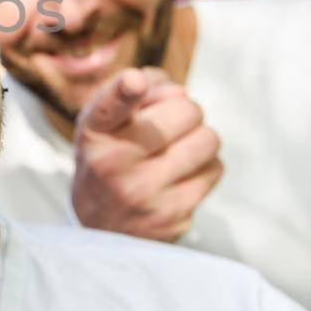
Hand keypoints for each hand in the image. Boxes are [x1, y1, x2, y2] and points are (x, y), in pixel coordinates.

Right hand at [69, 67, 221, 241]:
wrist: (102, 228)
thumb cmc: (110, 157)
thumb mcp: (108, 120)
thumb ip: (143, 90)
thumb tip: (180, 94)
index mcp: (95, 132)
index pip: (109, 107)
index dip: (124, 91)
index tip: (134, 81)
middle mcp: (113, 164)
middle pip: (187, 111)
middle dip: (185, 113)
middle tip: (169, 127)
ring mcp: (144, 193)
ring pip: (209, 139)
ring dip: (199, 139)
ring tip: (176, 151)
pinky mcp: (173, 216)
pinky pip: (215, 169)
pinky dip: (204, 167)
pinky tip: (180, 176)